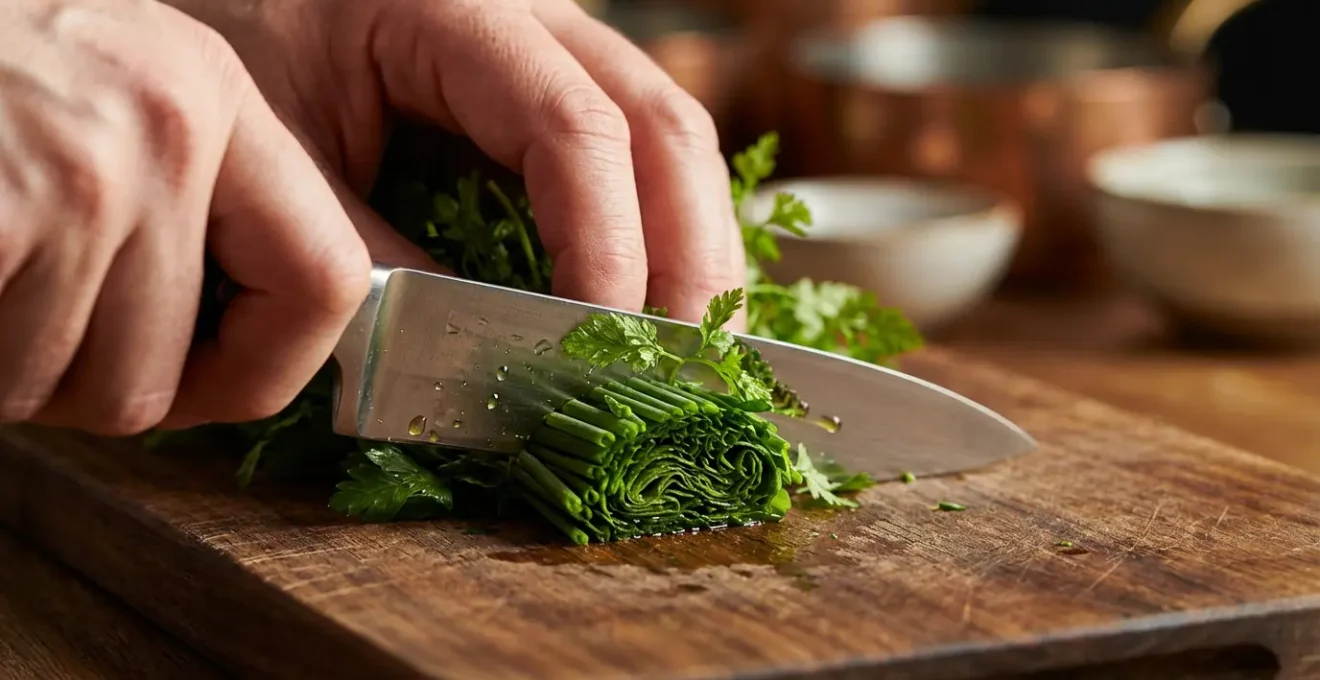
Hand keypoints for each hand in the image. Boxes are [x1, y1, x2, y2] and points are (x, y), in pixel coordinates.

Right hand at [0, 0, 369, 434]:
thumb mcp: (101, 91)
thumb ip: (182, 203)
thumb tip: (249, 358)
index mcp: (211, 95)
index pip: (326, 279)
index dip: (268, 367)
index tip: (211, 382)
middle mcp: (162, 128)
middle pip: (153, 377)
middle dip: (72, 382)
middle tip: (16, 313)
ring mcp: (71, 173)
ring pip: (58, 390)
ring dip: (0, 368)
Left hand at [171, 0, 746, 324]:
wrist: (226, 19)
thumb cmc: (240, 63)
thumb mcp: (287, 158)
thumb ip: (376, 255)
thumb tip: (484, 356)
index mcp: (456, 11)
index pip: (573, 126)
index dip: (605, 243)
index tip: (599, 340)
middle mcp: (534, 16)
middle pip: (662, 125)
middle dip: (684, 253)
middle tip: (678, 359)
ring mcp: (560, 48)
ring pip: (674, 137)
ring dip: (694, 247)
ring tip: (688, 344)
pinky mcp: (561, 90)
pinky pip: (644, 156)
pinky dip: (665, 234)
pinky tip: (663, 298)